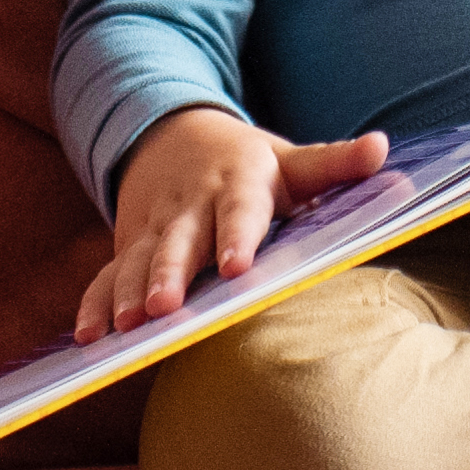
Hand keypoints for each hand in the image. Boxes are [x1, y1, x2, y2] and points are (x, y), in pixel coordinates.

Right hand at [77, 107, 390, 342]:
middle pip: (180, 242)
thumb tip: (382, 149)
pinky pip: (108, 275)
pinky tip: (87, 336)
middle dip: (170, 274)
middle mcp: (191, 206)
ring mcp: (155, 227)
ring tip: (126, 326)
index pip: (240, 212)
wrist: (173, 133)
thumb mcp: (289, 158)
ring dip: (129, 293)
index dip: (237, 238)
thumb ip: (334, 164)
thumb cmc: (247, 161)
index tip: (236, 267)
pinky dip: (95, 303)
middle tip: (164, 308)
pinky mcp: (129, 245)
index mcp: (238, 183)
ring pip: (139, 261)